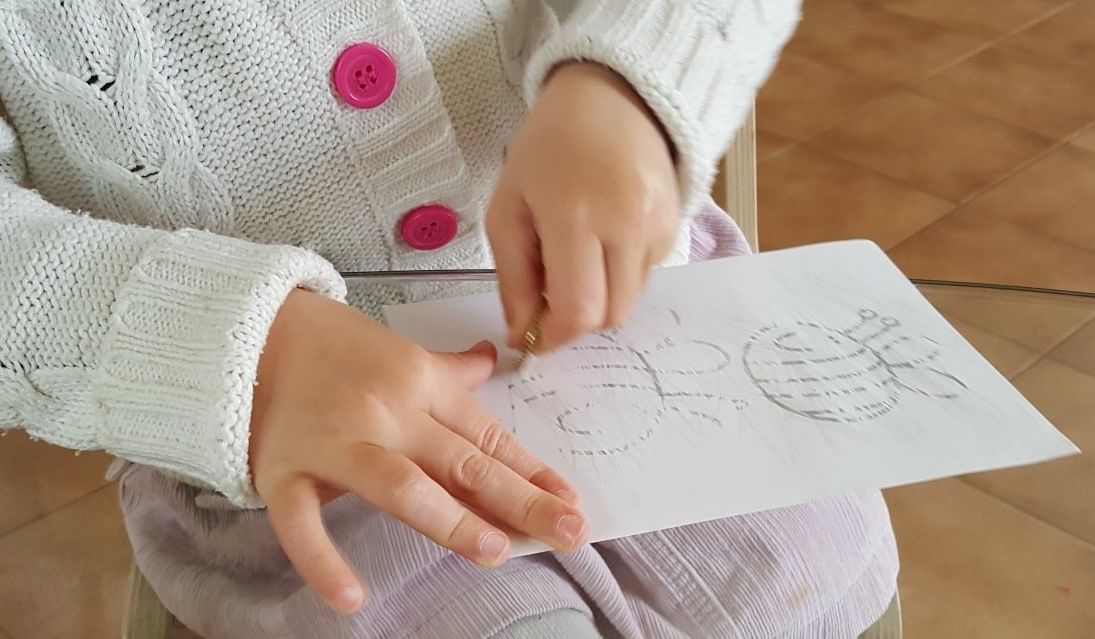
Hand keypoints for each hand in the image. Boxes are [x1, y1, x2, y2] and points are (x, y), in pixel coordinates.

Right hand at [249, 289, 586, 613]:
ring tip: (493, 551)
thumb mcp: (403, 349)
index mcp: (421, 384)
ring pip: (402, 486)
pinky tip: (352, 600)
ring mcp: (337, 444)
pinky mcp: (284, 472)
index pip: (487, 437)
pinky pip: (303, 522)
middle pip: (464, 463)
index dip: (533, 473)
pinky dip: (324, 561)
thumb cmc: (335, 346)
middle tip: (567, 533)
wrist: (251, 331)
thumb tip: (493, 361)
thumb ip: (451, 369)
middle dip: (521, 501)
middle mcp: (387, 413)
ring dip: (450, 521)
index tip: (570, 504)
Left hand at [487, 62, 679, 351]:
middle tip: (550, 296)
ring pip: (629, 301)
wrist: (612, 98)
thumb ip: (513, 278)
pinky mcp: (676, 228)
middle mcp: (627, 226)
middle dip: (576, 321)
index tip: (534, 334)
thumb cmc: (549, 148)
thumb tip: (523, 334)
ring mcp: (659, 227)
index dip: (554, 336)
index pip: (578, 311)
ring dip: (599, 297)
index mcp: (576, 217)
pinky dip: (619, 275)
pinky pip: (645, 277)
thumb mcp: (508, 207)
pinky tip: (603, 238)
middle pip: (609, 316)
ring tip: (576, 254)